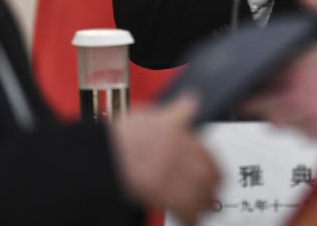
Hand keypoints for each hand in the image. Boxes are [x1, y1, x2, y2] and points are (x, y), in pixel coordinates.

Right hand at [109, 96, 219, 224]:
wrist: (101, 154)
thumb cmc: (119, 136)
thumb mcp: (151, 114)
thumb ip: (176, 110)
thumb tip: (190, 102)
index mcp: (178, 132)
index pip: (205, 149)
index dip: (212, 160)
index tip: (213, 166)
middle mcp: (178, 154)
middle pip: (209, 172)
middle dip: (215, 181)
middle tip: (216, 186)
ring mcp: (170, 174)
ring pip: (201, 191)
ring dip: (207, 199)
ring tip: (207, 204)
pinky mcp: (159, 194)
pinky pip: (184, 209)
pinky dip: (190, 216)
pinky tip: (191, 218)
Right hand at [243, 0, 316, 138]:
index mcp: (308, 62)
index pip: (272, 64)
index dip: (256, 64)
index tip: (247, 61)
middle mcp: (306, 87)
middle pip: (266, 92)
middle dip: (252, 92)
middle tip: (246, 87)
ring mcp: (313, 109)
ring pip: (277, 115)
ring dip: (269, 112)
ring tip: (263, 105)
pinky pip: (300, 133)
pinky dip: (292, 128)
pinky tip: (288, 120)